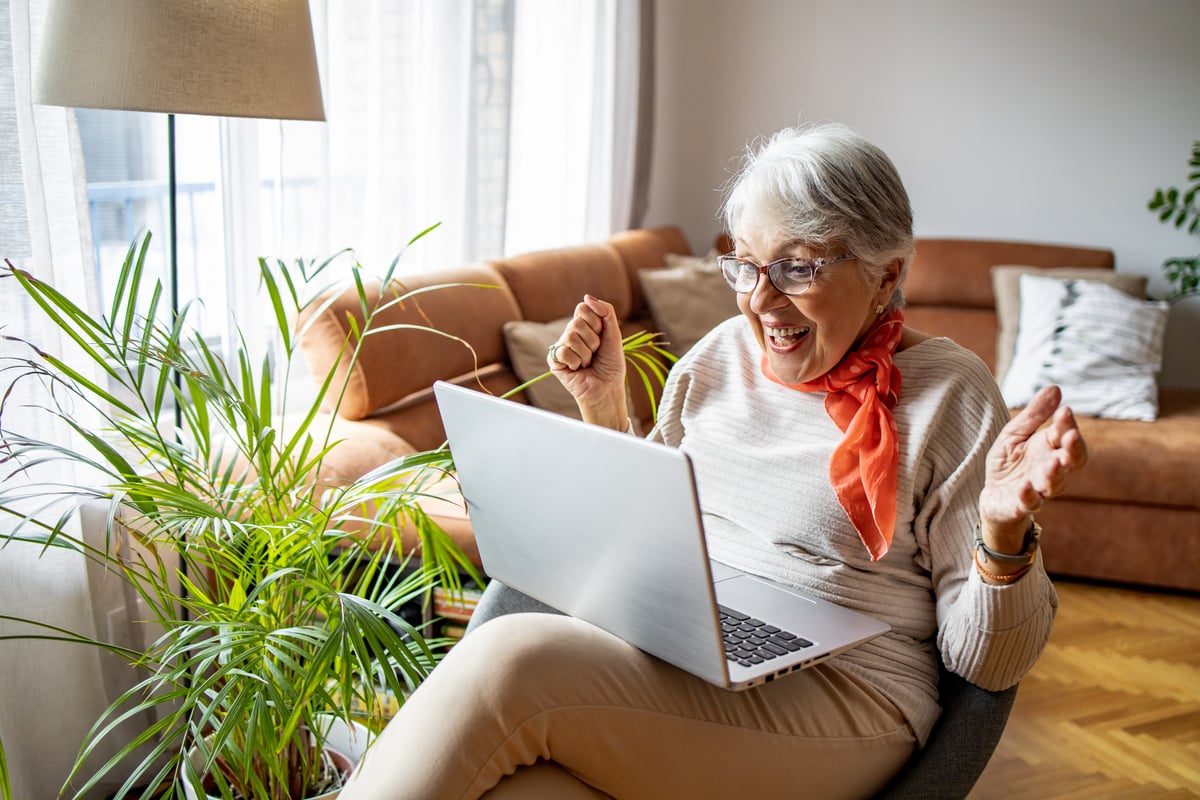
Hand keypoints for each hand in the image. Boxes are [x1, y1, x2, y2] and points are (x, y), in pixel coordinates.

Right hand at [547, 295, 627, 428]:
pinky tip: (577, 369)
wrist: (607, 389)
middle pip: (577, 322)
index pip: (583, 308)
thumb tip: (587, 296)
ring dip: (586, 353)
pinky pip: (563, 351)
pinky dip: (575, 362)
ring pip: (571, 337)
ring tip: (587, 363)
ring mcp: (561, 347)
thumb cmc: (611, 365)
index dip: (596, 322)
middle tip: (595, 353)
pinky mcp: (554, 361)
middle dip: (593, 340)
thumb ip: (606, 312)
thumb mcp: (614, 334)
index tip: (602, 337)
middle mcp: (570, 334)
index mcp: (583, 326)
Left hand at [978, 385, 1087, 552]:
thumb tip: (1055, 388)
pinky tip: (1025, 487)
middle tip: (1070, 437)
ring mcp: (1040, 488)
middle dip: (1073, 449)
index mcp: (1050, 448)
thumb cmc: (1008, 460)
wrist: (992, 493)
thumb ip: (1034, 415)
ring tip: (1053, 463)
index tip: (1064, 411)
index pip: (1066, 435)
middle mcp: (1051, 468)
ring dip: (1055, 473)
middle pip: (1072, 461)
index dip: (1067, 424)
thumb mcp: (1014, 433)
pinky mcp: (1023, 505)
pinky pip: (1030, 503)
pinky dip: (1029, 496)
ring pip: (1055, 483)